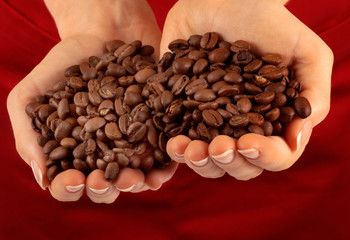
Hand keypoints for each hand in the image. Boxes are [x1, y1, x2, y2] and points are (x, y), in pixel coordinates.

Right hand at [7, 0, 176, 202]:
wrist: (104, 33)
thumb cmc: (64, 63)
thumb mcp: (30, 94)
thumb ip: (27, 135)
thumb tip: (42, 179)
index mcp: (73, 151)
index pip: (68, 183)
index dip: (68, 188)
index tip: (73, 179)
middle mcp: (103, 153)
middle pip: (104, 187)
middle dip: (103, 190)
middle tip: (103, 180)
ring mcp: (132, 144)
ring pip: (133, 178)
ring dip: (132, 185)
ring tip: (131, 177)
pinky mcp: (156, 132)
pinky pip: (162, 159)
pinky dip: (161, 171)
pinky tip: (158, 173)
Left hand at [161, 0, 332, 178]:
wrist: (219, 0)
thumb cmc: (266, 23)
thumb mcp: (307, 53)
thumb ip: (314, 95)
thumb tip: (298, 138)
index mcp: (273, 121)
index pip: (276, 155)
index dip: (265, 157)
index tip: (248, 143)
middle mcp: (242, 128)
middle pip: (240, 166)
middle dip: (229, 162)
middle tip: (218, 146)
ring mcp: (212, 124)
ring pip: (208, 163)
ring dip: (200, 163)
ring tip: (190, 149)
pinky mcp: (184, 113)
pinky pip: (179, 143)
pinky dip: (176, 149)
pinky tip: (174, 141)